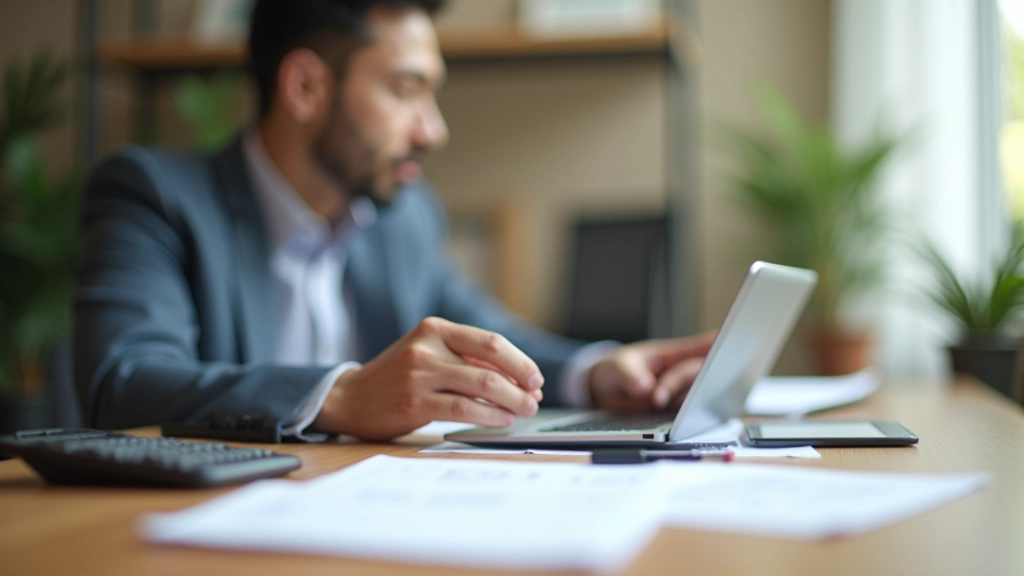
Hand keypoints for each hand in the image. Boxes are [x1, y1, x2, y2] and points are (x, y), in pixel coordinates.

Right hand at [313, 317, 543, 440]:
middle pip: (490, 365)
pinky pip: (463, 409)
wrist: (350, 398)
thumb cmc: (398, 377)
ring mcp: (419, 374)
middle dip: (520, 384)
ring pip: (481, 386)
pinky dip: (489, 415)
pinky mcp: (413, 403)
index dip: (519, 361)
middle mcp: (428, 347)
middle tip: (534, 400)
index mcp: (435, 329)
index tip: (535, 379)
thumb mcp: (429, 355)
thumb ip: (467, 362)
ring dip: (511, 401)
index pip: (490, 342)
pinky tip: (501, 420)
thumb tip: (518, 381)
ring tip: (524, 412)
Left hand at [587, 331, 716, 411]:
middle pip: (696, 374)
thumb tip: (645, 387)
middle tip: (657, 395)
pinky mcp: (679, 417)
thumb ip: (629, 376)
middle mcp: (683, 374)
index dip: (715, 345)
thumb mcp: (617, 368)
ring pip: (695, 399)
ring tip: (654, 404)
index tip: (723, 340)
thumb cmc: (616, 372)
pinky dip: (684, 421)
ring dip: (680, 403)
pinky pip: (689, 419)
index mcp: (673, 354)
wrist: (605, 396)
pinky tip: (674, 425)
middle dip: (680, 381)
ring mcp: (682, 396)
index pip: (699, 348)